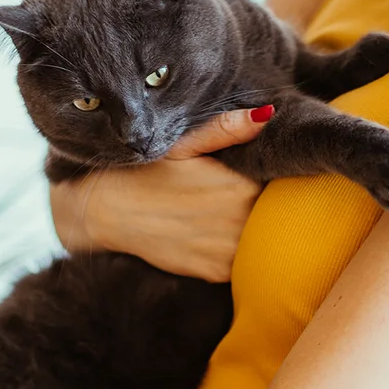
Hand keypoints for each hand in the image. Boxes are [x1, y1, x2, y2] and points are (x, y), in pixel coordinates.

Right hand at [50, 107, 269, 282]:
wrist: (107, 212)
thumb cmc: (146, 171)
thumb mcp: (183, 144)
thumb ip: (226, 130)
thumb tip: (266, 116)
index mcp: (240, 185)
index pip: (281, 185)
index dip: (273, 180)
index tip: (260, 176)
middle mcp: (240, 220)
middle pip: (275, 214)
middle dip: (267, 206)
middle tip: (239, 196)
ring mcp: (229, 250)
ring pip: (261, 241)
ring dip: (254, 231)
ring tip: (225, 216)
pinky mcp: (216, 272)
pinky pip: (242, 263)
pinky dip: (235, 252)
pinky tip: (214, 236)